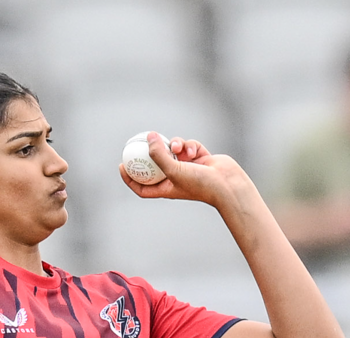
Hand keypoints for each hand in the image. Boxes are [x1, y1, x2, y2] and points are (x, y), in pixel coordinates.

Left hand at [119, 132, 253, 209]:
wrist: (228, 184)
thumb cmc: (199, 184)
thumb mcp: (173, 169)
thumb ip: (158, 154)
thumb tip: (148, 137)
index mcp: (166, 188)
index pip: (142, 186)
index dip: (129, 177)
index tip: (121, 165)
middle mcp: (175, 178)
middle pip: (156, 165)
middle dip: (150, 153)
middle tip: (141, 141)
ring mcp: (188, 168)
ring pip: (173, 151)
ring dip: (174, 146)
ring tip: (178, 147)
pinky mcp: (200, 158)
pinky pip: (189, 147)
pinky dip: (190, 146)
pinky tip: (194, 150)